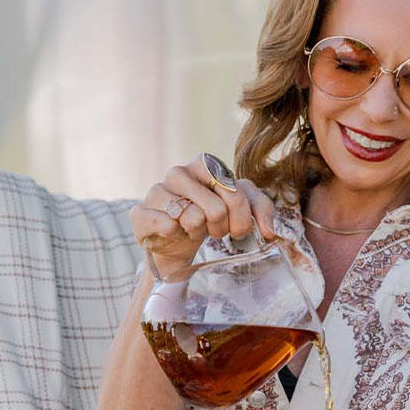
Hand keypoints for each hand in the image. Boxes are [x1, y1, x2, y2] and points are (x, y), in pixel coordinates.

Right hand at [129, 153, 276, 276]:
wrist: (178, 244)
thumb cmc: (211, 220)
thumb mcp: (242, 211)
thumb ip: (261, 210)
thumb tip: (268, 231)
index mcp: (204, 164)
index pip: (233, 191)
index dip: (241, 218)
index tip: (236, 228)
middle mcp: (178, 172)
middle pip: (215, 208)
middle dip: (220, 228)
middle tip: (212, 229)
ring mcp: (157, 190)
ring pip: (192, 218)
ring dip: (197, 233)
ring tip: (191, 229)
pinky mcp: (140, 213)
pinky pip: (166, 225)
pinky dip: (175, 236)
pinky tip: (173, 234)